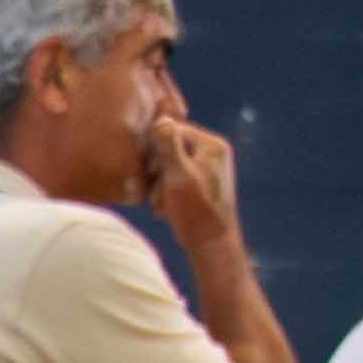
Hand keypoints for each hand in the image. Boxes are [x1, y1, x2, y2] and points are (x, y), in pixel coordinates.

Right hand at [143, 118, 242, 244]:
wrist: (210, 243)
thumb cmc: (196, 210)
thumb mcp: (178, 176)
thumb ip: (169, 147)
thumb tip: (160, 120)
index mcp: (212, 145)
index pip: (174, 132)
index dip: (156, 150)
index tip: (150, 172)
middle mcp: (212, 153)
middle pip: (169, 150)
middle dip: (157, 173)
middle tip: (157, 193)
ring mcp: (206, 169)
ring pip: (168, 167)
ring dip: (159, 186)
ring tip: (163, 204)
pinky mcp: (199, 184)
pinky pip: (174, 180)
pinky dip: (166, 194)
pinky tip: (167, 209)